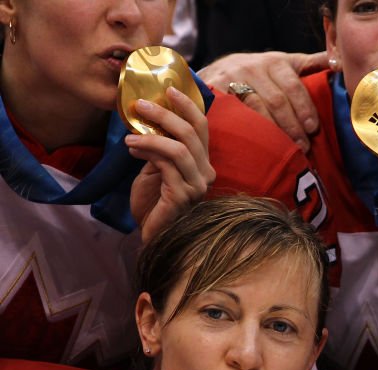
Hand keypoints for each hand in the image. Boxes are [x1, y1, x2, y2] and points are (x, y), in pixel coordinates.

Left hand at [128, 87, 215, 242]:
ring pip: (179, 148)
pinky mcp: (182, 196)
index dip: (188, 105)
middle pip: (192, 134)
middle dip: (165, 114)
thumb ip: (160, 146)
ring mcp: (197, 186)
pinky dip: (148, 151)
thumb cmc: (153, 201)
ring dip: (151, 135)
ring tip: (129, 135)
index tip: (169, 88)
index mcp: (203, 163)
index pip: (202, 128)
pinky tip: (132, 149)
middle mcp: (206, 173)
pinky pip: (167, 165)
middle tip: (140, 105)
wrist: (151, 231)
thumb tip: (147, 117)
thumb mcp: (156, 166)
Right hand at [198, 51, 327, 152]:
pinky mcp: (215, 90)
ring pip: (256, 109)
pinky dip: (249, 129)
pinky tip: (259, 143)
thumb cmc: (261, 72)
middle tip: (304, 146)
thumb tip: (339, 63)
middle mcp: (253, 67)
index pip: (294, 87)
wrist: (218, 71)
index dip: (305, 109)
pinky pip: (235, 113)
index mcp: (275, 62)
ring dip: (273, 132)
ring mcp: (232, 78)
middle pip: (277, 101)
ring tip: (286, 149)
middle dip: (293, 126)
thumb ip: (311, 64)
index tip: (313, 128)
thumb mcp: (285, 63)